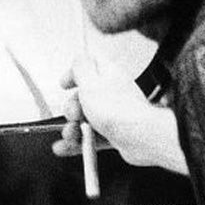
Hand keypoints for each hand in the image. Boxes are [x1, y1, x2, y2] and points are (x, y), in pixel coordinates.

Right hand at [53, 42, 187, 174]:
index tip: (65, 84)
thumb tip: (79, 57)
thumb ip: (81, 66)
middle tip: (74, 114)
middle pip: (84, 97)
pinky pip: (91, 137)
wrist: (139, 137)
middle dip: (72, 108)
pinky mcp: (115, 133)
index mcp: (108, 75)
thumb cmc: (119, 110)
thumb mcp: (90, 82)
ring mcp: (114, 114)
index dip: (74, 74)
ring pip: (86, 119)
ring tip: (71, 134)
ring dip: (72, 128)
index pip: (89, 66)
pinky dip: (78, 143)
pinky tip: (67, 147)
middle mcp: (112, 93)